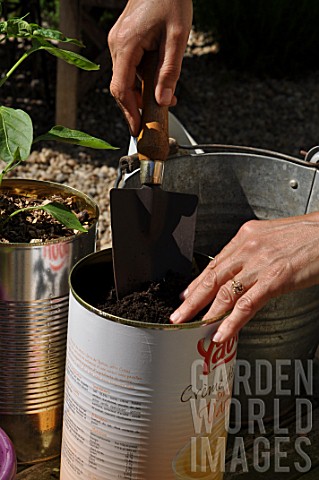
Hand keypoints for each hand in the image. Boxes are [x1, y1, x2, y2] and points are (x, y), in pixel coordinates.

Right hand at [108, 0, 192, 135]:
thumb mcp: (177, 39)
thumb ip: (169, 72)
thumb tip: (163, 101)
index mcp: (126, 45)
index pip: (120, 89)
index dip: (128, 112)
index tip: (137, 129)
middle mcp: (117, 44)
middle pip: (122, 86)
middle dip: (138, 106)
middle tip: (154, 120)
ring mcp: (119, 41)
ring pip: (127, 77)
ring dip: (144, 92)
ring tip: (168, 99)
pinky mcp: (125, 39)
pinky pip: (130, 66)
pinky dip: (143, 78)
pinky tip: (160, 80)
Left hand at [170, 212, 318, 341]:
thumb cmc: (307, 235)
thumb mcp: (272, 237)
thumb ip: (252, 252)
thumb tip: (238, 270)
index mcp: (246, 237)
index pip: (214, 264)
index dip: (197, 283)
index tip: (186, 296)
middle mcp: (248, 248)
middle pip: (212, 278)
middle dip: (192, 300)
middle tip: (178, 315)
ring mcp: (260, 263)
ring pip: (225, 292)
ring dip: (205, 313)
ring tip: (192, 327)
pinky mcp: (275, 279)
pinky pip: (247, 304)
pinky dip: (231, 321)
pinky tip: (222, 332)